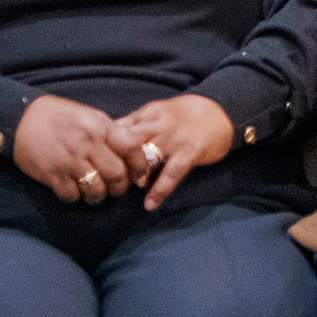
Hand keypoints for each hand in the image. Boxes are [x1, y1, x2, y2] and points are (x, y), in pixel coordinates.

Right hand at [14, 94, 138, 202]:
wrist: (22, 118)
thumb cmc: (60, 117)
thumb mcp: (89, 117)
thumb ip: (109, 134)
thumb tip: (131, 154)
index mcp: (101, 126)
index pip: (132, 148)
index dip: (141, 165)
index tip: (140, 176)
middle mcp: (88, 144)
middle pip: (117, 175)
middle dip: (120, 187)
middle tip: (115, 188)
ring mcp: (70, 160)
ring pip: (97, 190)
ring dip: (98, 195)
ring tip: (95, 191)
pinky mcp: (53, 174)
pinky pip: (72, 196)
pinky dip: (75, 197)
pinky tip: (73, 190)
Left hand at [110, 93, 239, 211]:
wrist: (220, 112)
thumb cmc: (183, 116)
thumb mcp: (158, 113)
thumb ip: (136, 125)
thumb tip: (108, 140)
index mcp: (148, 113)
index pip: (119, 128)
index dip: (105, 146)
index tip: (96, 161)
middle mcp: (159, 124)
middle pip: (128, 142)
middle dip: (115, 161)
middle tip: (106, 179)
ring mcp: (174, 138)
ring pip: (146, 156)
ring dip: (133, 175)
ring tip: (124, 190)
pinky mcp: (190, 152)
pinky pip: (171, 174)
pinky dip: (159, 190)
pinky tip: (150, 204)